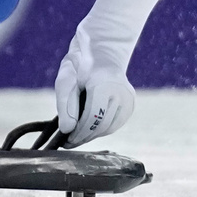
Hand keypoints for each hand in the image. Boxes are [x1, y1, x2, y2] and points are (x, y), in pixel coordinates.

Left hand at [54, 33, 135, 147]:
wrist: (101, 53)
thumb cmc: (79, 66)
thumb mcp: (66, 80)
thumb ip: (65, 105)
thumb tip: (67, 130)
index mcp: (104, 84)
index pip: (92, 117)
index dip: (78, 132)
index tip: (65, 141)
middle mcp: (121, 92)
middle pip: (101, 125)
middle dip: (84, 137)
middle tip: (69, 143)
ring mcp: (129, 99)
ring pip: (109, 128)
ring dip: (92, 135)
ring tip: (77, 138)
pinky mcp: (130, 104)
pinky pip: (115, 124)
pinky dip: (101, 129)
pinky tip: (89, 129)